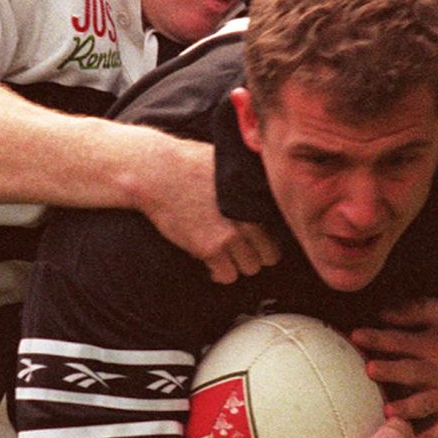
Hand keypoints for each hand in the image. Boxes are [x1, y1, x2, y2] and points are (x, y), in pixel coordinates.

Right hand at [137, 136, 280, 283]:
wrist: (157, 171)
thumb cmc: (189, 162)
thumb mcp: (229, 164)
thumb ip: (249, 181)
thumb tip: (263, 186)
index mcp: (256, 198)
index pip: (280, 231)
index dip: (268, 237)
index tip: (255, 238)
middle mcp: (248, 218)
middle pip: (270, 255)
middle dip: (256, 254)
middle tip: (240, 249)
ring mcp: (229, 235)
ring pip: (250, 268)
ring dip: (238, 264)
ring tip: (224, 255)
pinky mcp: (208, 248)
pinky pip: (226, 276)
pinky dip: (219, 273)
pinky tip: (211, 263)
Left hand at [352, 298, 437, 437]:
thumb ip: (415, 311)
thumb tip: (382, 313)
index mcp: (436, 345)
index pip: (401, 341)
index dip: (377, 338)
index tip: (355, 336)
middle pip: (412, 372)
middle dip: (390, 370)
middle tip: (369, 369)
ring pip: (428, 405)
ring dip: (409, 408)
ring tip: (389, 413)